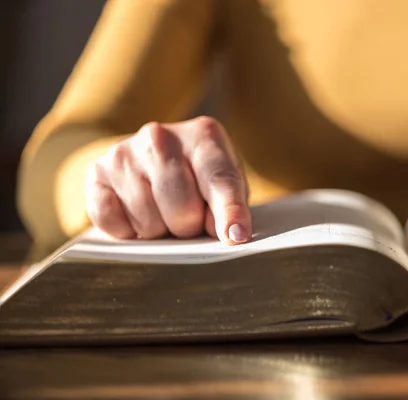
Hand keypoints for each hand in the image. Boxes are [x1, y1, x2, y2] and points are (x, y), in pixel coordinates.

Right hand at [85, 117, 250, 243]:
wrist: (151, 159)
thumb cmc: (199, 178)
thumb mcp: (226, 184)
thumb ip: (230, 206)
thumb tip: (229, 235)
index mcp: (204, 136)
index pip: (220, 180)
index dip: (229, 212)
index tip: (235, 236)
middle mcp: (161, 137)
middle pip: (182, 209)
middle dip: (190, 226)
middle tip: (189, 218)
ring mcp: (125, 153)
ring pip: (148, 222)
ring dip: (160, 231)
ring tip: (164, 213)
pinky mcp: (96, 173)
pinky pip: (114, 224)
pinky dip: (128, 231)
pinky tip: (137, 214)